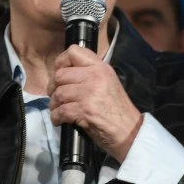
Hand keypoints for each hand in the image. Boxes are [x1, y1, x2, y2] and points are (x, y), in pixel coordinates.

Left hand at [48, 45, 141, 162]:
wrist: (130, 131)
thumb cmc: (117, 110)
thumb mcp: (107, 83)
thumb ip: (88, 74)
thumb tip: (64, 73)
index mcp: (100, 67)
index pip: (73, 51)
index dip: (61, 62)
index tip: (60, 75)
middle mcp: (95, 76)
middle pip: (60, 75)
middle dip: (53, 88)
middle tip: (56, 97)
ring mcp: (89, 93)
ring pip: (58, 93)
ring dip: (54, 104)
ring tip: (59, 110)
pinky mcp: (84, 110)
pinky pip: (60, 111)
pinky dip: (56, 117)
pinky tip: (59, 120)